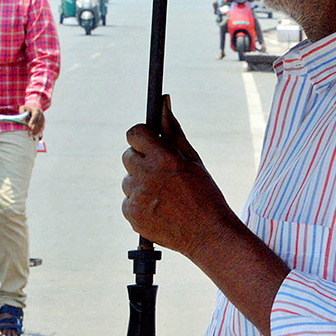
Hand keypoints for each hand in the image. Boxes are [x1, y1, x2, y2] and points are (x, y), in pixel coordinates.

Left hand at [19, 103, 44, 137]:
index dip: (33, 121)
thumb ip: (22, 112)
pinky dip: (37, 132)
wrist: (35, 109)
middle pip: (38, 122)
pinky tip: (33, 135)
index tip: (29, 126)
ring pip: (40, 126)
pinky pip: (40, 128)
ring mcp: (42, 119)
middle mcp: (41, 115)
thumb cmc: (27, 109)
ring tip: (30, 135)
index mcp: (36, 110)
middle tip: (29, 133)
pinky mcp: (42, 123)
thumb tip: (22, 119)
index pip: (35, 116)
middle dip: (34, 128)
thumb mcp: (23, 108)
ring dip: (35, 131)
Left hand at [121, 96, 240, 258]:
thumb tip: (163, 101)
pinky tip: (159, 209)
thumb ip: (172, 130)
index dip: (141, 137)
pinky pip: (127, 201)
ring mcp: (137, 197)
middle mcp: (147, 176)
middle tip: (161, 172)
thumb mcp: (192, 158)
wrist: (208, 235)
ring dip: (140, 183)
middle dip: (141, 160)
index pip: (134, 133)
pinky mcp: (131, 215)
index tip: (147, 142)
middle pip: (128, 156)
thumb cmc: (205, 193)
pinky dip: (139, 204)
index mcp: (164, 159)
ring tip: (164, 195)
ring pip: (128, 180)